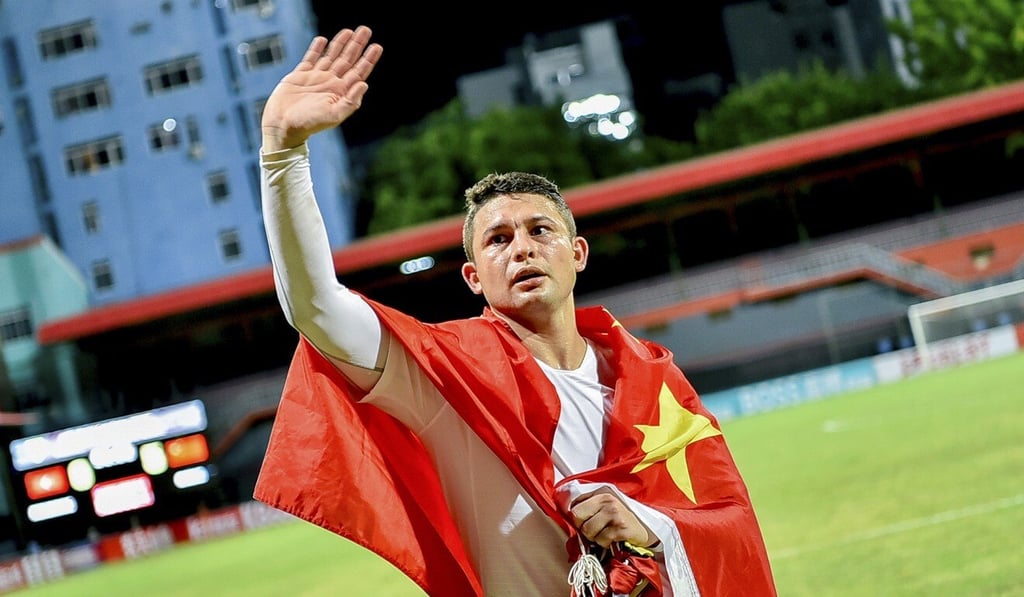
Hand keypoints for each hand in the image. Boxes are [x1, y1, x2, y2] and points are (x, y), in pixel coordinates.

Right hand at [261, 26, 381, 151]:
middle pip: (347, 59)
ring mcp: (316, 77)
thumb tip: (364, 84)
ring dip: (340, 43)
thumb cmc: (309, 124)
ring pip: (331, 55)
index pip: (359, 72)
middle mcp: (331, 83)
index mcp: (341, 92)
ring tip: (349, 31)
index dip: (368, 59)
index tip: (377, 46)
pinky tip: (323, 40)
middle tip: (365, 29)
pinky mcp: (300, 75)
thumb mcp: (334, 115)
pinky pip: (311, 58)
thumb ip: (351, 101)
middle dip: (357, 45)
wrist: (283, 125)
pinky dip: (316, 48)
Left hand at [569, 487, 654, 548]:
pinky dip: (604, 543)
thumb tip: (568, 513)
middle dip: (583, 527)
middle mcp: (607, 501)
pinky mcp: (621, 528)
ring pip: (588, 530)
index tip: (584, 522)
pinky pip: (601, 539)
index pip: (575, 506)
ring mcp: (615, 514)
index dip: (577, 518)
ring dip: (594, 537)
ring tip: (604, 534)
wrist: (644, 530)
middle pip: (577, 517)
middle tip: (594, 529)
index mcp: (601, 494)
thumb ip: (588, 506)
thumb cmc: (622, 520)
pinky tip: (612, 539)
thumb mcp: (605, 507)